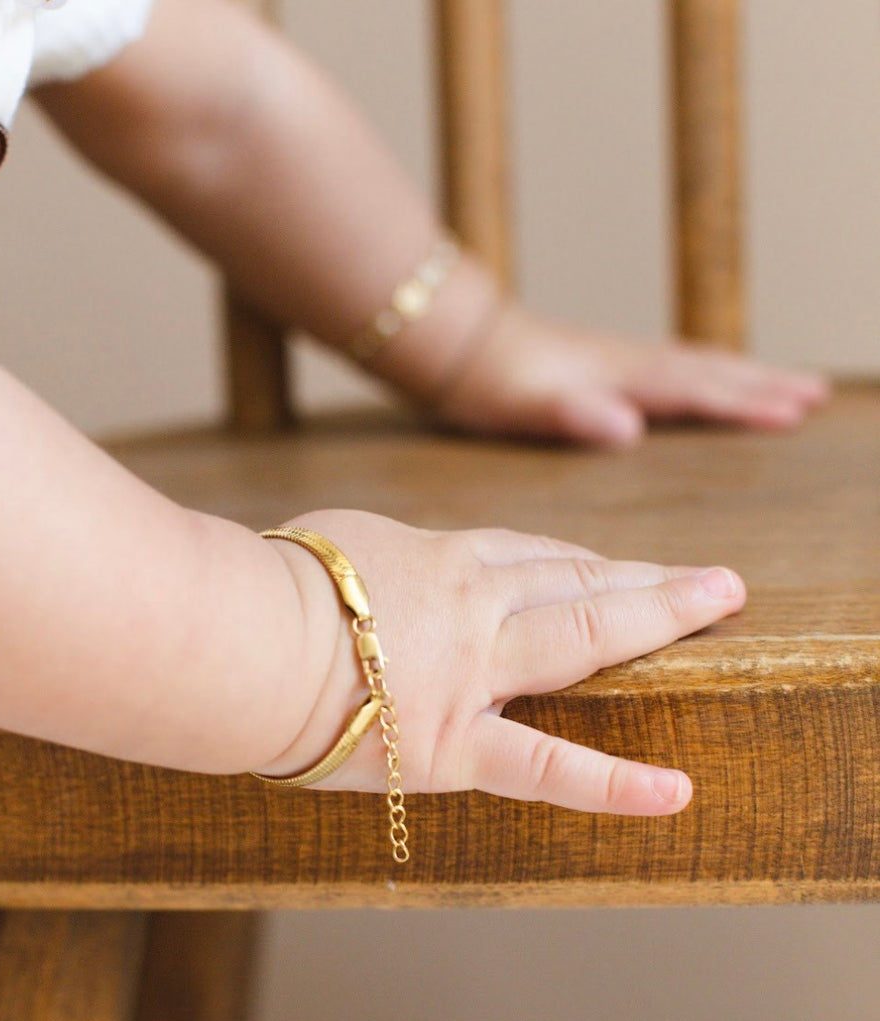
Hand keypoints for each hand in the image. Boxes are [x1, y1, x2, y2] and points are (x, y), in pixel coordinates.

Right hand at [258, 510, 745, 814]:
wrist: (233, 641)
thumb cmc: (254, 589)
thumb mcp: (320, 548)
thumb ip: (365, 564)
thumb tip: (359, 581)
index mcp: (432, 562)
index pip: (523, 554)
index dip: (577, 559)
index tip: (611, 564)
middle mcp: (472, 607)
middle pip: (575, 578)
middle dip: (646, 576)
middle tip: (711, 578)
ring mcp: (474, 673)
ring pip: (583, 631)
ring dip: (656, 614)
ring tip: (720, 605)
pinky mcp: (456, 745)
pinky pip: (546, 766)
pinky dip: (612, 782)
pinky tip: (673, 793)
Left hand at [427, 300, 828, 447]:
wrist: (456, 343)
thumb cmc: (486, 382)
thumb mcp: (522, 406)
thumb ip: (572, 414)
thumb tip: (628, 427)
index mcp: (616, 378)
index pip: (693, 391)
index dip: (744, 403)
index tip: (794, 413)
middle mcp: (626, 363)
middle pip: (709, 372)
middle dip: (763, 386)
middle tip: (816, 396)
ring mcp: (617, 361)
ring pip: (697, 366)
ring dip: (745, 377)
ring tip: (791, 387)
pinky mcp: (605, 366)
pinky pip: (675, 369)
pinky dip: (708, 374)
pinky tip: (714, 383)